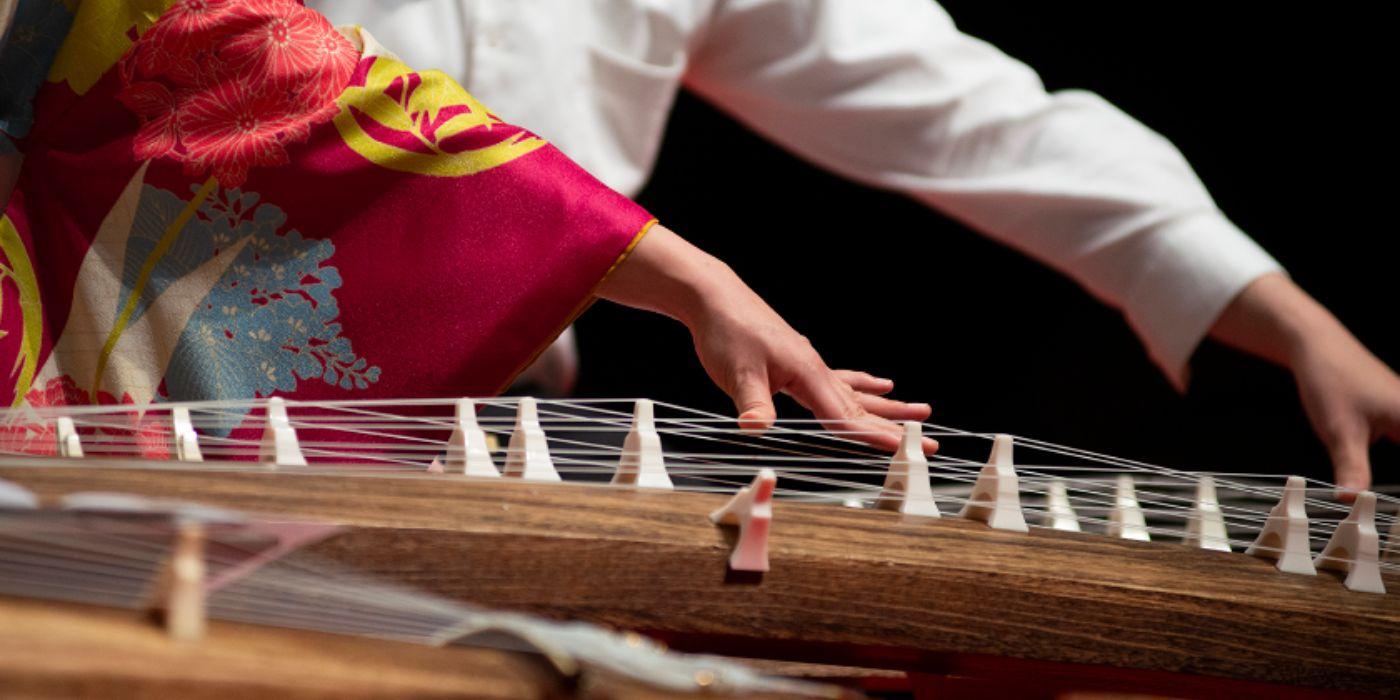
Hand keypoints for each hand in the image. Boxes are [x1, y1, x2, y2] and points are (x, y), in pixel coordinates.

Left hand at [597, 225, 934, 452]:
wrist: (717, 298)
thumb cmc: (727, 332)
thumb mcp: (736, 373)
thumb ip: (752, 403)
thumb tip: (756, 428)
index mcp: (807, 374)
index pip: (845, 414)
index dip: (873, 434)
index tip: (904, 448)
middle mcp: (816, 369)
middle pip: (862, 405)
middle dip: (896, 426)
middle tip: (930, 441)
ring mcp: (810, 364)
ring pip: (856, 392)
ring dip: (888, 406)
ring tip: (922, 410)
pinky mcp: (799, 361)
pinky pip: (840, 379)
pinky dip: (862, 385)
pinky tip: (880, 385)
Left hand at [1210, 273, 1399, 492]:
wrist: (1316, 344)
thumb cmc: (1331, 380)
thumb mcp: (1340, 432)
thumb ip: (1352, 468)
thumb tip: (1354, 501)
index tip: (1397, 507)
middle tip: (1393, 507)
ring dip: (1398, 468)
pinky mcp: (1394, 407)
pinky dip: (1398, 449)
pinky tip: (1378, 474)